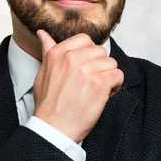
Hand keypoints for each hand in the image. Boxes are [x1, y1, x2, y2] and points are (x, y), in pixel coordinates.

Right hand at [32, 29, 123, 143]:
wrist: (53, 127)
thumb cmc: (48, 103)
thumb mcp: (42, 72)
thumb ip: (47, 51)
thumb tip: (43, 33)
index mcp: (58, 53)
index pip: (85, 39)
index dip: (90, 53)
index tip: (86, 66)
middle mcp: (72, 58)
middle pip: (100, 51)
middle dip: (100, 66)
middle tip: (92, 82)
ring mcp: (86, 70)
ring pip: (111, 63)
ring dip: (108, 76)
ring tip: (98, 89)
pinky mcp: (99, 84)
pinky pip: (118, 75)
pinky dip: (115, 86)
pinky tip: (104, 95)